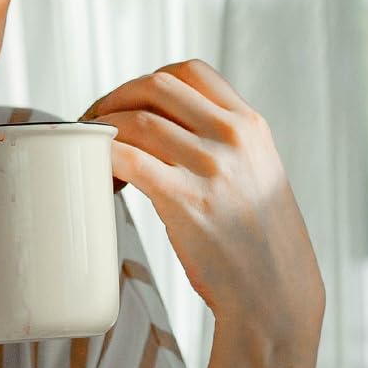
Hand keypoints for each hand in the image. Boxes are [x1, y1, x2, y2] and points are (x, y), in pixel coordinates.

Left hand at [83, 60, 323, 357]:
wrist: (277, 296)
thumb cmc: (263, 243)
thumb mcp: (260, 174)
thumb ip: (226, 145)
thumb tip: (174, 130)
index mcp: (252, 125)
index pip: (191, 71)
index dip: (149, 80)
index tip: (129, 100)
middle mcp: (233, 137)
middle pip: (157, 86)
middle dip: (116, 96)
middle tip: (94, 120)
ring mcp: (210, 167)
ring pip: (136, 120)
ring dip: (102, 129)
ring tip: (91, 153)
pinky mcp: (184, 200)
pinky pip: (128, 158)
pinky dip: (102, 157)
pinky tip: (98, 175)